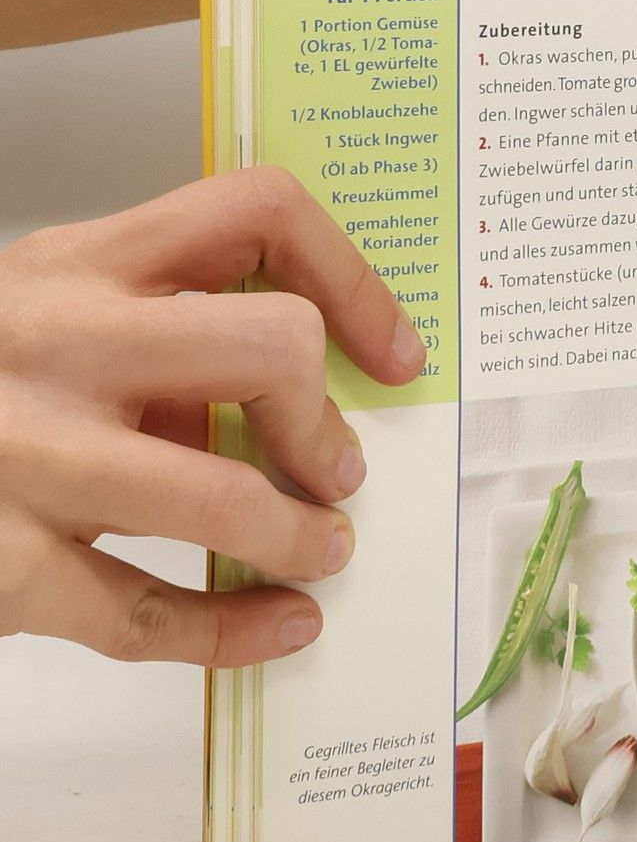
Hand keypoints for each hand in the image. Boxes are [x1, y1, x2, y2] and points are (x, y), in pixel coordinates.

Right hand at [0, 167, 424, 665]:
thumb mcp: (50, 321)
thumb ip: (161, 338)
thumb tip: (308, 404)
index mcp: (80, 266)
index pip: (253, 212)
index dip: (352, 278)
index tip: (393, 354)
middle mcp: (55, 343)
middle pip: (270, 346)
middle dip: (324, 421)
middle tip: (335, 469)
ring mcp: (25, 455)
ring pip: (226, 497)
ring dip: (301, 537)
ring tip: (320, 548)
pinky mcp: (1, 563)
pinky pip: (147, 613)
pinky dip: (236, 629)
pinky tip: (282, 624)